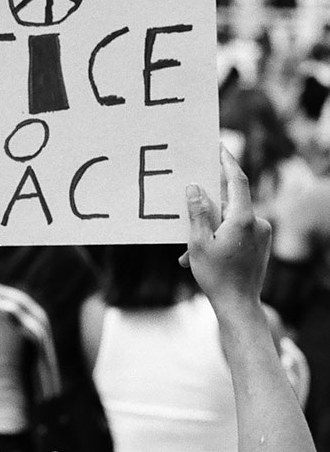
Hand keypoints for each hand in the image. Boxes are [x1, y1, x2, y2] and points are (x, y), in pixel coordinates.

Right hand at [182, 147, 271, 311]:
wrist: (239, 305)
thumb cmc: (216, 276)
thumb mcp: (198, 243)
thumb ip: (196, 213)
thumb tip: (194, 188)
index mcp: (243, 219)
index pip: (237, 180)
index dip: (227, 161)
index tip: (219, 146)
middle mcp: (257, 222)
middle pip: (230, 201)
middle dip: (208, 205)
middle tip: (190, 202)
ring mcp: (261, 234)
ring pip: (230, 219)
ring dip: (210, 228)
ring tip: (191, 250)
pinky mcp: (260, 244)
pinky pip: (237, 231)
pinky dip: (219, 237)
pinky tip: (202, 255)